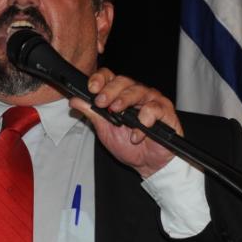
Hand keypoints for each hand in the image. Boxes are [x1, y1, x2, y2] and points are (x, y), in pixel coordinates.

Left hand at [69, 68, 183, 177]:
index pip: (109, 77)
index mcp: (120, 94)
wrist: (149, 164)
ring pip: (138, 90)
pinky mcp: (165, 111)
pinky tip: (137, 134)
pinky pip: (155, 108)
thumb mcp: (105, 130)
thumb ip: (92, 113)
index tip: (91, 89)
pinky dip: (145, 119)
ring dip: (125, 100)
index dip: (100, 79)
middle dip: (110, 90)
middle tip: (101, 102)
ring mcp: (152, 100)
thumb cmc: (130, 145)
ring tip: (116, 112)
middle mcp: (136, 93)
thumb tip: (75, 100)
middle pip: (123, 80)